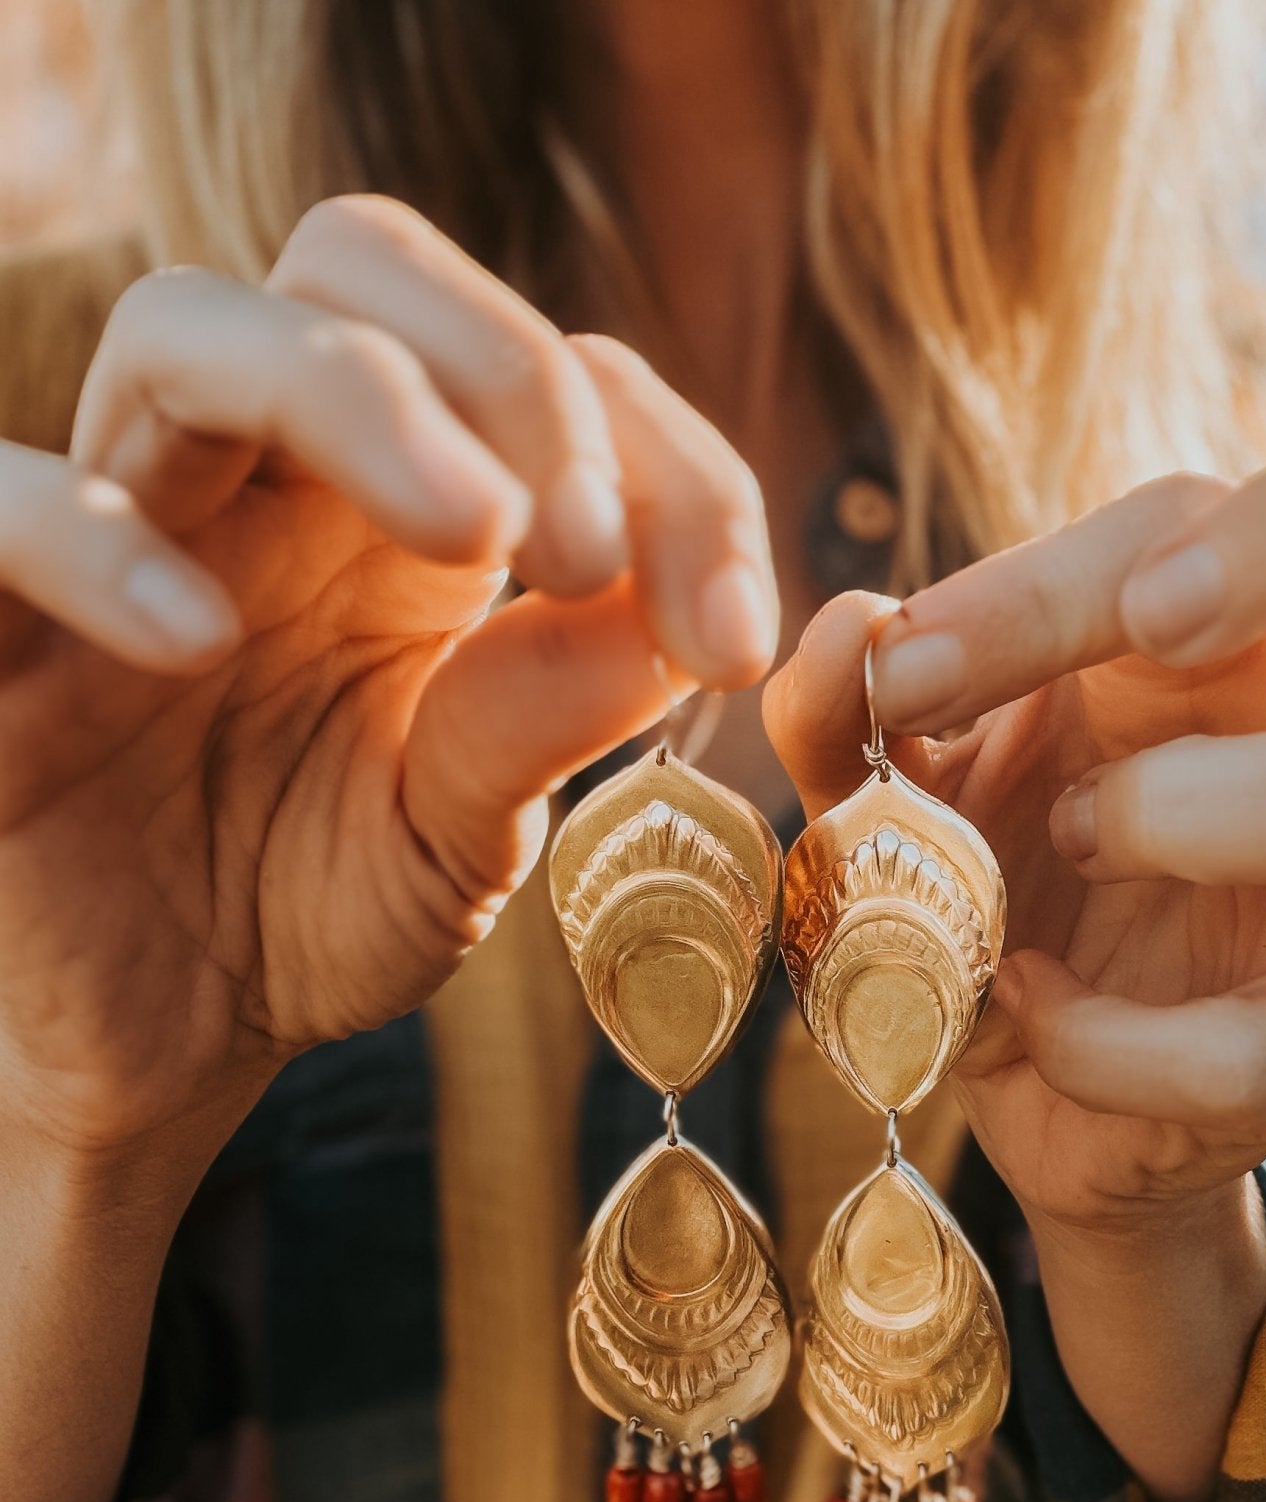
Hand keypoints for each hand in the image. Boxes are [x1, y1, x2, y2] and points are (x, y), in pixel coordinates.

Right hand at [0, 195, 775, 1173]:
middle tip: (585, 554)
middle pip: (364, 267)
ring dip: (346, 395)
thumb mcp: (457, 835)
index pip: (552, 379)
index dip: (672, 474)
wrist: (156, 1031)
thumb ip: (543, 722)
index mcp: (410, 512)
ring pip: (191, 327)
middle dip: (508, 373)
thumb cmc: (307, 908)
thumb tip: (672, 623)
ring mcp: (126, 521)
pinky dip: (89, 536)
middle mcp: (271, 478)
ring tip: (468, 540)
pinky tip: (198, 636)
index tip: (736, 641)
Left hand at [767, 427, 1265, 1233]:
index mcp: (1212, 627)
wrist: (1024, 1088)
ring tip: (1071, 847)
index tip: (909, 671)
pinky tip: (1035, 1013)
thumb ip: (845, 716)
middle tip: (1152, 626)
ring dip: (1196, 812)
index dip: (1057, 574)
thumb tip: (852, 628)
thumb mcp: (888, 799)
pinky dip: (1123, 1042)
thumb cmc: (983, 898)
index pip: (1204, 509)